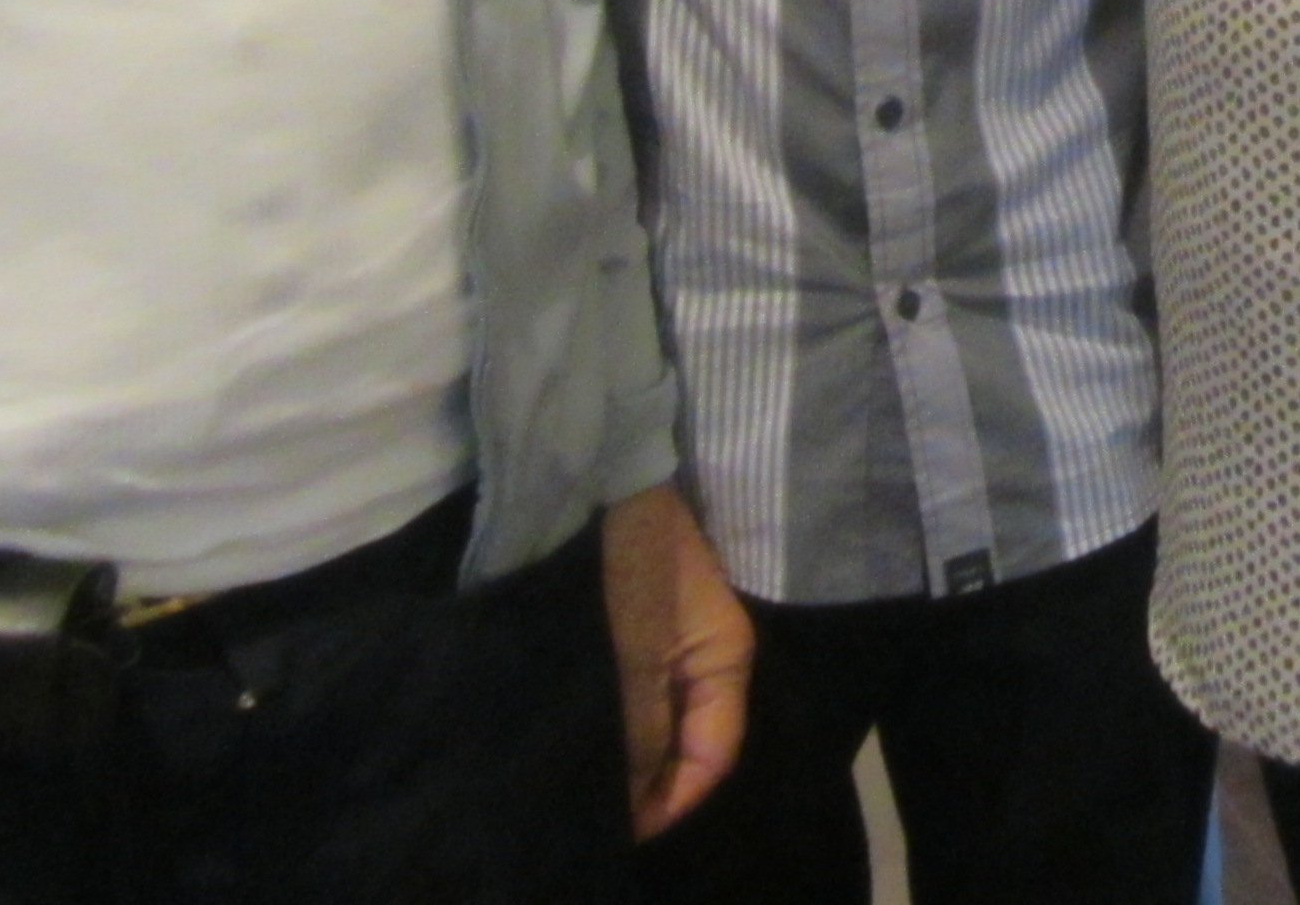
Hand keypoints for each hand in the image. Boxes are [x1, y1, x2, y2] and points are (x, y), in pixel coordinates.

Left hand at [599, 484, 752, 840]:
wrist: (603, 468)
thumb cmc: (632, 556)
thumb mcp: (636, 648)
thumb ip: (639, 727)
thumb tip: (629, 800)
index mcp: (724, 658)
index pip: (713, 756)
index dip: (672, 800)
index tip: (620, 831)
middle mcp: (704, 657)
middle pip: (687, 743)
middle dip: (647, 783)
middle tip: (593, 814)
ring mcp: (671, 642)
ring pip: (656, 722)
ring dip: (623, 753)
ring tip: (577, 782)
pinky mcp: (636, 629)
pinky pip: (632, 696)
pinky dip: (608, 722)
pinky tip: (574, 735)